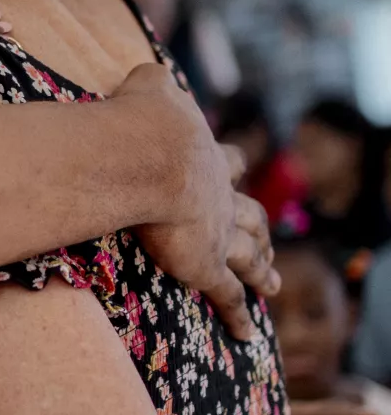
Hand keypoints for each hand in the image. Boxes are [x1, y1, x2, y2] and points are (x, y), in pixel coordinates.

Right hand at [111, 64, 273, 340]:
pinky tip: (247, 336)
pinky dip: (238, 316)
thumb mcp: (148, 88)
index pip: (228, 160)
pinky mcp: (206, 265)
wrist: (150, 152)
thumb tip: (148, 78)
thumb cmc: (142, 119)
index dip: (231, 164)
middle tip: (268, 241)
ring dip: (262, 270)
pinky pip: (227, 295)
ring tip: (272, 285)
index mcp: (208, 156)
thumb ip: (153, 85)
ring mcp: (218, 232)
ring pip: (250, 256)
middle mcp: (221, 196)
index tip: (235, 163)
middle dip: (260, 229)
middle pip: (251, 215)